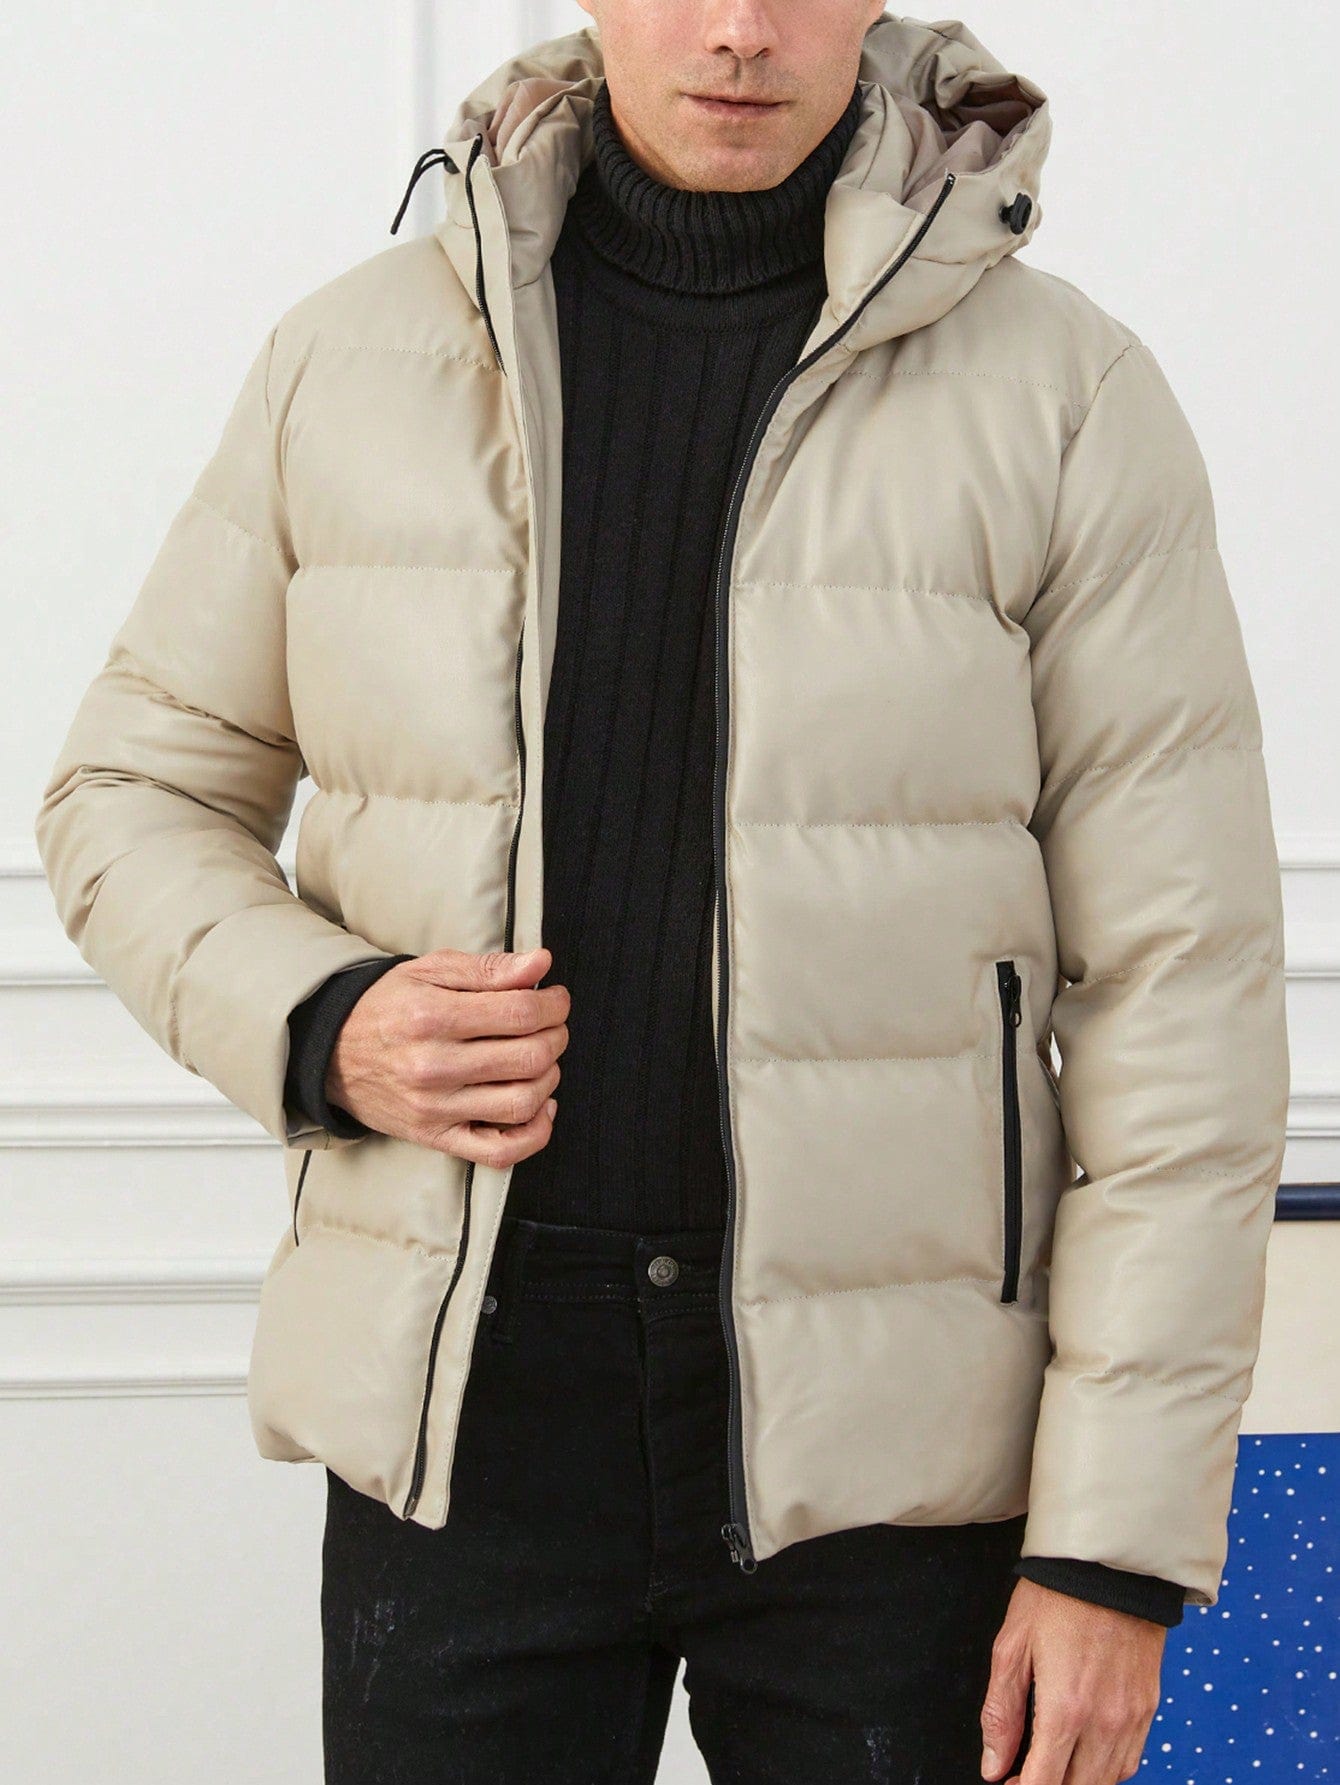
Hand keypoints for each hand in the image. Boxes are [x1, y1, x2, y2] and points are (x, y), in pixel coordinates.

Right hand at [326, 945, 569, 1166]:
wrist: (331, 1052)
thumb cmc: (387, 1006)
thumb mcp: (430, 971)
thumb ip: (488, 968)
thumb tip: (541, 963)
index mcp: (432, 1016)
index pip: (520, 1012)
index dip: (553, 1004)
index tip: (556, 999)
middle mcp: (433, 1066)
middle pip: (529, 1057)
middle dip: (556, 1036)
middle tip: (552, 1025)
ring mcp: (435, 1108)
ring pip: (523, 1102)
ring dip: (550, 1078)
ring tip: (541, 1059)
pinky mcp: (435, 1137)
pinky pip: (500, 1152)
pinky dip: (534, 1133)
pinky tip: (541, 1107)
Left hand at [980, 1578, 1164, 1782]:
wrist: (1109, 1562)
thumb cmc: (1055, 1596)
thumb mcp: (1012, 1646)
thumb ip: (1001, 1713)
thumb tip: (993, 1766)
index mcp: (1065, 1709)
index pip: (1044, 1784)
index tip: (1008, 1783)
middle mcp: (1104, 1722)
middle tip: (1024, 1774)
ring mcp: (1132, 1717)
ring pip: (1107, 1782)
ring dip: (1078, 1782)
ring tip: (1052, 1764)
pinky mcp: (1149, 1706)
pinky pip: (1129, 1760)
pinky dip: (1106, 1769)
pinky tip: (1085, 1752)